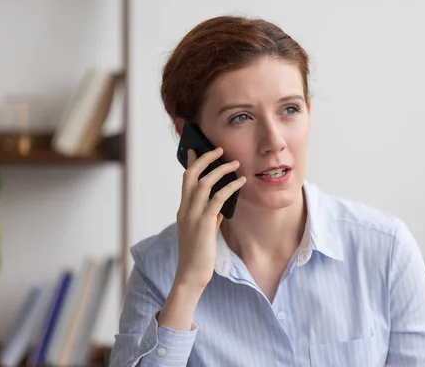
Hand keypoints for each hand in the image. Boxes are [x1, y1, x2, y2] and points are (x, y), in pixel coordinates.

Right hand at [174, 147, 245, 291]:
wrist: (191, 274)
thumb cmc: (198, 254)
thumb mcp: (202, 231)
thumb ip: (208, 216)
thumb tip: (220, 204)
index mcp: (183, 209)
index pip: (185, 180)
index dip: (191, 163)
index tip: (196, 149)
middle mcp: (185, 209)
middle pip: (192, 175)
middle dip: (206, 159)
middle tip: (219, 149)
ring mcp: (193, 215)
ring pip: (205, 183)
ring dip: (221, 170)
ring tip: (236, 164)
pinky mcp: (204, 223)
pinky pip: (217, 198)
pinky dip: (230, 187)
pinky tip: (241, 182)